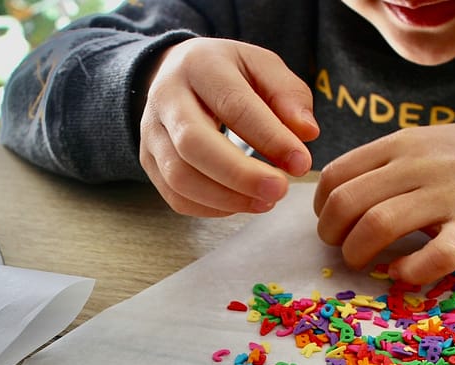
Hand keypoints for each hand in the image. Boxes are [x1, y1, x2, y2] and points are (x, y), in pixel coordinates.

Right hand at [138, 38, 319, 216]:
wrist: (177, 74)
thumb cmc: (228, 73)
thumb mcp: (263, 67)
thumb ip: (289, 95)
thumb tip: (306, 134)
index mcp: (199, 65)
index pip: (233, 105)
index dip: (269, 138)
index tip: (301, 162)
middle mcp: (166, 98)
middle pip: (193, 144)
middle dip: (240, 175)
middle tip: (280, 190)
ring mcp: (151, 132)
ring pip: (180, 177)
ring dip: (227, 198)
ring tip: (266, 201)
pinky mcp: (148, 161)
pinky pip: (175, 197)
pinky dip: (211, 209)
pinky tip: (241, 203)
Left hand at [313, 122, 454, 283]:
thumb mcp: (421, 143)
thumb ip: (381, 164)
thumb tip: (336, 196)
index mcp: (399, 145)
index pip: (335, 175)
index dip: (322, 207)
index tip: (333, 222)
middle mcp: (417, 166)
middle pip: (346, 203)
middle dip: (332, 234)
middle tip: (344, 247)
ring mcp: (445, 195)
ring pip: (377, 226)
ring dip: (358, 253)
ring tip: (366, 262)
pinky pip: (434, 256)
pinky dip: (409, 270)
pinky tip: (401, 273)